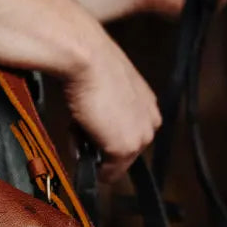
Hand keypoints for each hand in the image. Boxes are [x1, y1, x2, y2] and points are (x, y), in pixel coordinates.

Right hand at [0, 0, 160, 180]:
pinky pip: (107, 172)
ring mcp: (141, 134)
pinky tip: (77, 133)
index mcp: (147, 101)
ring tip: (76, 125)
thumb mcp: (97, 81)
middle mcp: (151, 118)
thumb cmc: (80, 58)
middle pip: (123, 153)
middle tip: (75, 125)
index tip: (81, 126)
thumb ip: (100, 104)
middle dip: (97, 146)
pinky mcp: (126, 147)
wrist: (80, 54)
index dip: (101, 136)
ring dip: (91, 152)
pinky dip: (88, 163)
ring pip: (114, 163)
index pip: (126, 135)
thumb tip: (83, 118)